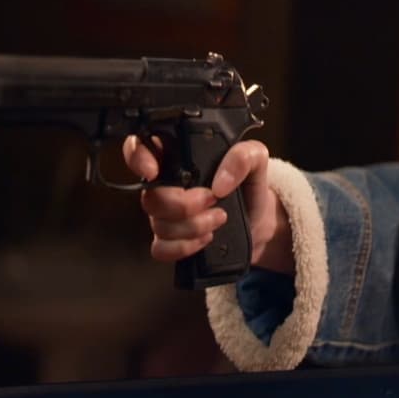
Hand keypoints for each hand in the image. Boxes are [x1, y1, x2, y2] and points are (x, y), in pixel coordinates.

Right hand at [122, 137, 293, 274]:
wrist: (261, 220)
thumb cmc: (250, 185)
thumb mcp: (256, 160)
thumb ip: (243, 157)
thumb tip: (220, 183)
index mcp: (178, 157)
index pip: (141, 148)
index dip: (137, 158)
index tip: (153, 171)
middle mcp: (165, 185)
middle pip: (150, 196)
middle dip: (183, 203)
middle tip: (213, 199)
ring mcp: (165, 215)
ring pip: (158, 224)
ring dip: (193, 225)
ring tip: (220, 217)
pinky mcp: (171, 240)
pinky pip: (161, 249)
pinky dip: (185, 246)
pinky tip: (206, 238)